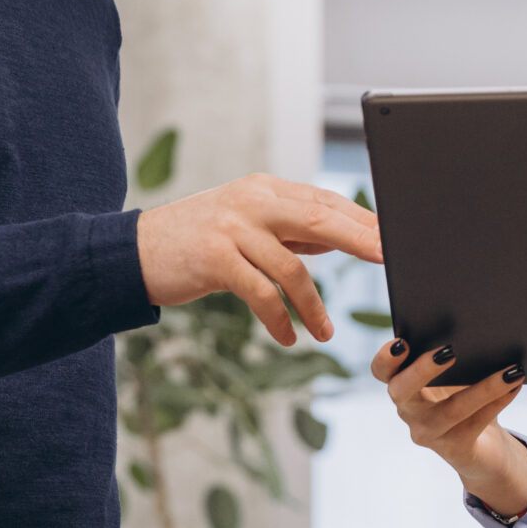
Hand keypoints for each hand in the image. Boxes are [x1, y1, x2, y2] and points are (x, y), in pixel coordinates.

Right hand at [136, 173, 381, 342]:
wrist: (135, 251)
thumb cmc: (197, 241)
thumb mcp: (247, 226)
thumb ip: (291, 230)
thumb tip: (344, 238)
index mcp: (265, 190)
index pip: (324, 201)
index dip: (361, 220)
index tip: (391, 237)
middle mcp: (252, 202)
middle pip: (318, 218)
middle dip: (358, 239)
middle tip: (387, 258)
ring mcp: (233, 229)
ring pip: (291, 266)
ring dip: (313, 305)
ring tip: (324, 332)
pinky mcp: (215, 259)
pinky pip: (260, 293)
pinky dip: (279, 318)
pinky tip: (288, 337)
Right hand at [372, 339, 526, 518]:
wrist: (482, 445)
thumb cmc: (465, 395)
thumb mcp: (457, 374)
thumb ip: (455, 353)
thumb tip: (480, 327)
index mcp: (403, 384)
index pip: (381, 371)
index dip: (385, 358)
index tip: (402, 342)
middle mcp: (408, 410)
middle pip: (401, 390)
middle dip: (422, 370)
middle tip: (449, 352)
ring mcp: (428, 432)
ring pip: (452, 409)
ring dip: (484, 387)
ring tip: (511, 370)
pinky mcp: (454, 448)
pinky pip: (476, 423)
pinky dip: (498, 401)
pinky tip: (516, 384)